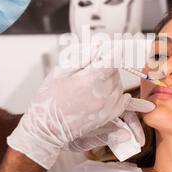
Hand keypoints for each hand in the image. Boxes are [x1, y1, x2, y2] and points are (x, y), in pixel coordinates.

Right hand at [7, 43, 154, 168]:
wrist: (47, 128)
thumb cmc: (49, 99)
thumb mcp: (60, 71)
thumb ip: (82, 57)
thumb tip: (97, 46)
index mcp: (92, 79)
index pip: (113, 58)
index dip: (118, 49)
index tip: (124, 42)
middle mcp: (104, 93)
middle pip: (115, 71)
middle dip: (107, 65)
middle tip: (94, 65)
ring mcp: (107, 107)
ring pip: (119, 85)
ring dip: (111, 80)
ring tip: (94, 81)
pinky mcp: (107, 117)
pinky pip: (123, 103)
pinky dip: (124, 97)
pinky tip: (124, 94)